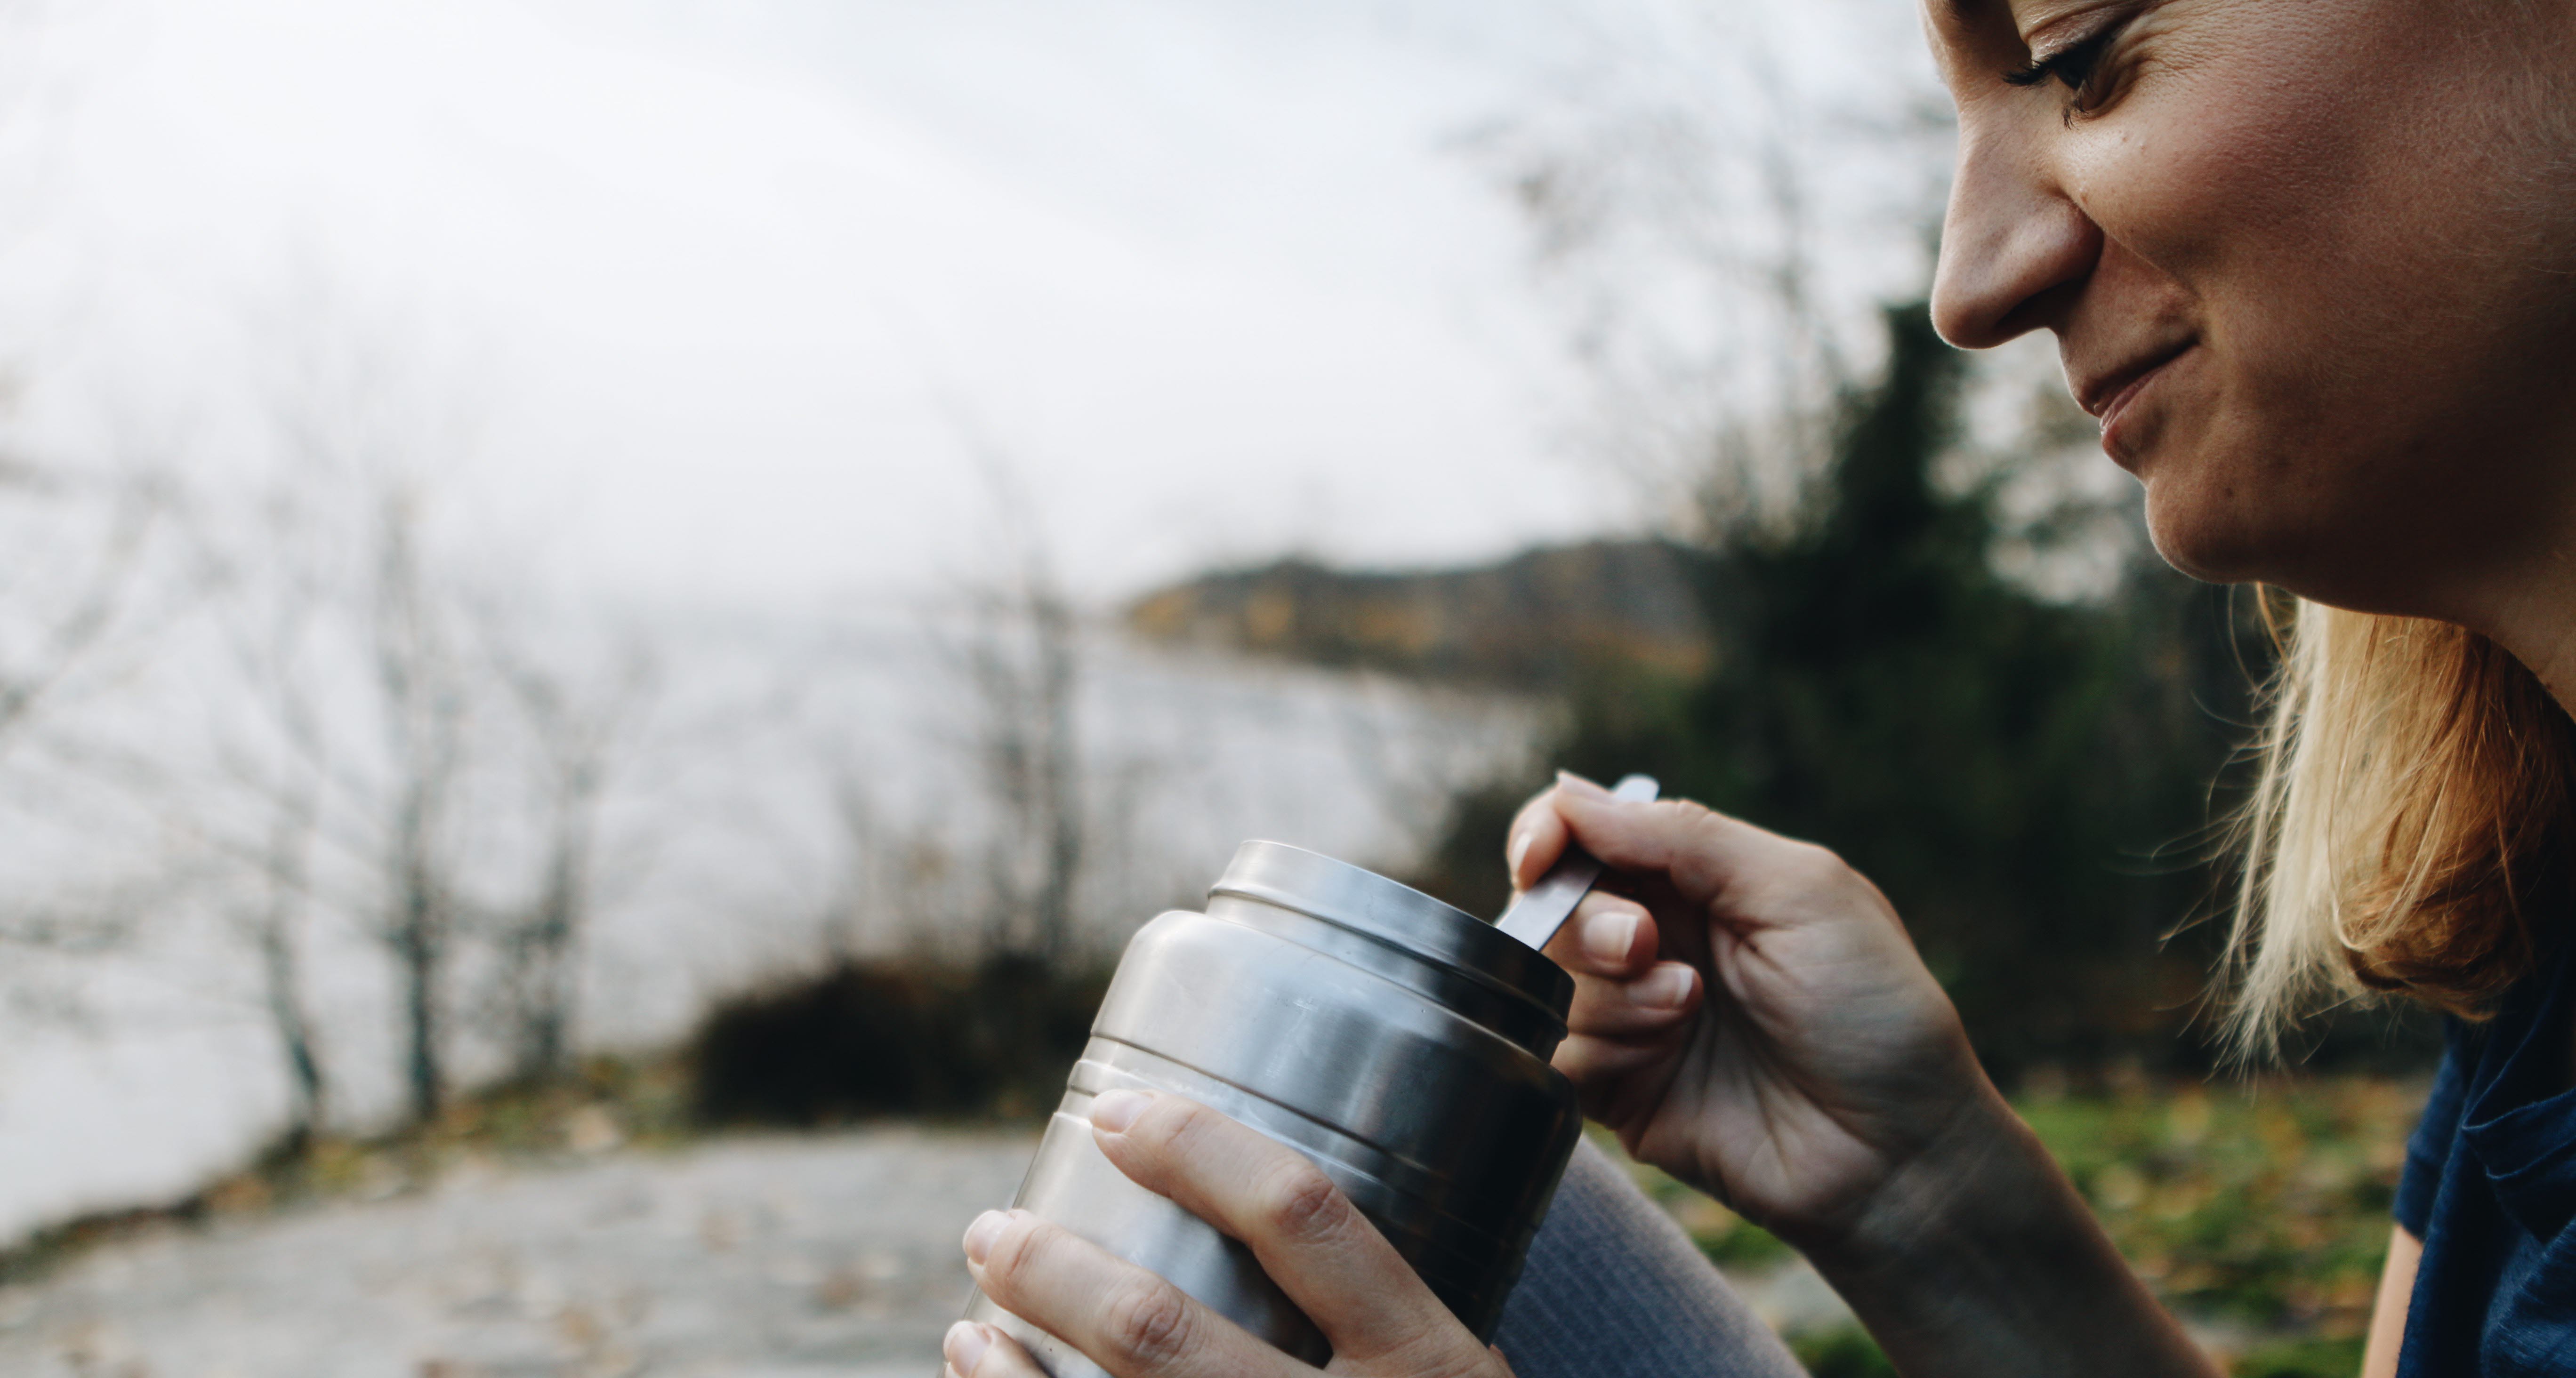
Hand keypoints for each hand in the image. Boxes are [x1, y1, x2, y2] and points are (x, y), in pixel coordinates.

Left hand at [948, 1089, 1510, 1377]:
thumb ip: (1383, 1327)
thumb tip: (1246, 1209)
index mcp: (1431, 1375)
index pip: (1302, 1219)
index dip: (1199, 1149)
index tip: (1116, 1111)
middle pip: (1161, 1333)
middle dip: (1052, 1271)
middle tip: (990, 1230)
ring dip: (1007, 1375)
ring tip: (971, 1320)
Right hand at [1507, 773, 2004, 1250]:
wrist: (1894, 1151)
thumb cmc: (1872, 1010)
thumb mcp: (1797, 889)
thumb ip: (1684, 835)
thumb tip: (1571, 794)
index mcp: (1699, 879)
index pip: (1586, 832)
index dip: (1546, 835)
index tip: (1539, 860)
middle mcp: (1658, 941)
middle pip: (1551, 903)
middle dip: (1586, 918)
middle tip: (1645, 945)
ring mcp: (1634, 1015)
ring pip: (1547, 978)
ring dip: (1607, 990)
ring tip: (1685, 1011)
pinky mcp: (1620, 1089)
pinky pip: (1557, 1053)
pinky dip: (1601, 1049)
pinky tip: (1665, 1057)